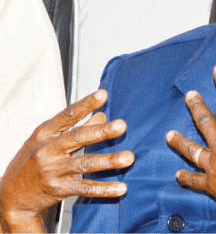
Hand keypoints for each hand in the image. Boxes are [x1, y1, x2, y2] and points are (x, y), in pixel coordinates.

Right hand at [0, 89, 133, 232]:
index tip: (103, 94)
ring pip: (86, 164)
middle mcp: (48, 150)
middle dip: (101, 132)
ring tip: (129, 157)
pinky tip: (121, 187)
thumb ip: (75, 126)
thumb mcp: (48, 139)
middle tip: (122, 125)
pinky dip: (105, 189)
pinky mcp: (59, 190)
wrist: (12, 196)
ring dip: (109, 161)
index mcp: (45, 133)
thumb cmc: (34, 160)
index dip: (86, 104)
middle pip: (78, 138)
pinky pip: (86, 188)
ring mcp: (53, 171)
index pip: (68, 115)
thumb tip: (103, 115)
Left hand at [167, 64, 215, 232]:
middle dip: (196, 107)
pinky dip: (187, 178)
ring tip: (168, 135)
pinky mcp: (212, 187)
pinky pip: (196, 181)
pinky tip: (177, 175)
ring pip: (192, 151)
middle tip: (189, 95)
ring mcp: (214, 167)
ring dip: (180, 142)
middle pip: (205, 122)